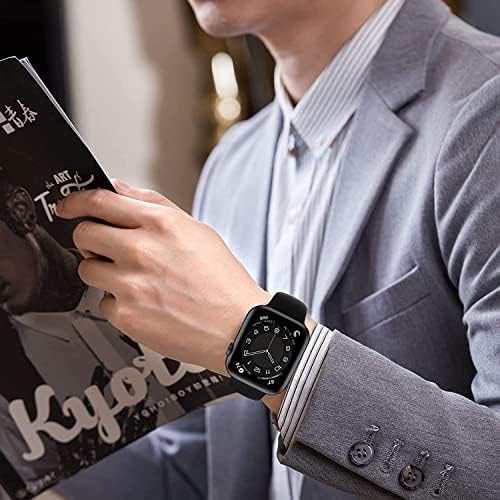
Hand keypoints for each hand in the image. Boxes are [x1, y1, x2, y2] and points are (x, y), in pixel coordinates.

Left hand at [56, 181, 270, 374]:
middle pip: (84, 234)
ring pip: (88, 269)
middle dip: (90, 238)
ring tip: (134, 279)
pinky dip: (119, 302)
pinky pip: (103, 302)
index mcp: (160, 224)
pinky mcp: (126, 315)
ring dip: (103, 271)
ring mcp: (131, 284)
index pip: (99, 202)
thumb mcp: (197, 230)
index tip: (69, 206)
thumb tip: (120, 190)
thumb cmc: (223, 280)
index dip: (76, 201)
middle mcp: (141, 251)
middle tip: (105, 247)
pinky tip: (145, 303)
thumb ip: (154, 205)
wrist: (238, 325)